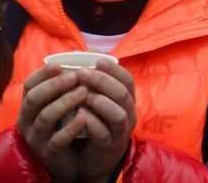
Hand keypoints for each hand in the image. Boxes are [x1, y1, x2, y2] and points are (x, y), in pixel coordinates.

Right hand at [16, 64, 88, 181]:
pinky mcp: (50, 153)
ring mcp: (37, 138)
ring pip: (45, 117)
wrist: (70, 157)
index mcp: (30, 105)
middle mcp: (28, 120)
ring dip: (65, 102)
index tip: (58, 65)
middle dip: (54, 85)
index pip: (29, 86)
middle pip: (33, 99)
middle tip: (75, 76)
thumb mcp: (65, 99)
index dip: (42, 74)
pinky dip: (71, 127)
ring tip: (84, 92)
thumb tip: (85, 51)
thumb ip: (72, 77)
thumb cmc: (66, 122)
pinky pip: (57, 139)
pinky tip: (84, 116)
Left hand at [75, 58, 137, 182]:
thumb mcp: (99, 98)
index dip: (113, 69)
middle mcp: (128, 114)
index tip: (97, 60)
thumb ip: (96, 77)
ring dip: (100, 102)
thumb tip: (90, 49)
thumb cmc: (97, 123)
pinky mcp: (108, 147)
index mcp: (127, 100)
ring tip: (82, 95)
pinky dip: (92, 123)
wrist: (95, 159)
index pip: (127, 79)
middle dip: (102, 81)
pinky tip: (79, 115)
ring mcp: (120, 132)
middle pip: (122, 93)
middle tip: (82, 73)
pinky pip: (104, 134)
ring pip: (118, 114)